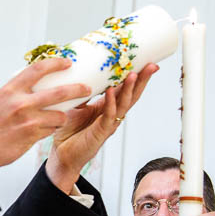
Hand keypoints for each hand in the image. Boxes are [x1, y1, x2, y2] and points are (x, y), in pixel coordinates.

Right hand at [0, 58, 91, 174]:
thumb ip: (15, 93)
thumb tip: (33, 84)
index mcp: (10, 90)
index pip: (37, 69)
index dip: (56, 63)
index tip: (67, 63)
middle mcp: (20, 103)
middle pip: (58, 92)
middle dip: (77, 89)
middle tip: (86, 88)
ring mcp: (27, 120)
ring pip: (59, 115)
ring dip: (62, 117)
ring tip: (58, 118)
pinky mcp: (31, 136)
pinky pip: (51, 130)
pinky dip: (51, 129)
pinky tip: (46, 129)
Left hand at [45, 63, 157, 192]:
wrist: (62, 154)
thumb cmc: (69, 131)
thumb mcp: (75, 105)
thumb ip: (81, 91)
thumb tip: (81, 72)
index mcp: (108, 106)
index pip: (126, 89)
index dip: (136, 77)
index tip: (147, 62)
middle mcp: (112, 114)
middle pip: (131, 95)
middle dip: (142, 80)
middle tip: (151, 65)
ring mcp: (108, 123)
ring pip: (124, 104)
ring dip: (129, 89)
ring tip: (133, 74)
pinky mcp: (101, 132)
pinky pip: (108, 116)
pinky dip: (110, 103)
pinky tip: (111, 92)